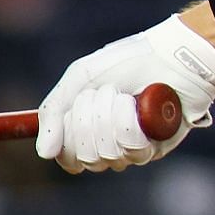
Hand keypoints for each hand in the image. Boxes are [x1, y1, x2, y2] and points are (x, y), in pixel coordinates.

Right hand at [36, 15, 214, 173]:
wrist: (171, 55)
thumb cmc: (127, 62)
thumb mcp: (79, 79)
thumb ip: (53, 112)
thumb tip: (43, 153)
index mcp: (89, 131)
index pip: (68, 159)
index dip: (65, 140)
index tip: (69, 114)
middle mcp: (110, 145)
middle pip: (85, 158)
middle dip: (86, 120)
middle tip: (102, 92)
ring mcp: (133, 149)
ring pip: (106, 154)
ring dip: (108, 117)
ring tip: (122, 94)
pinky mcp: (156, 148)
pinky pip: (131, 148)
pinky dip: (128, 122)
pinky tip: (136, 104)